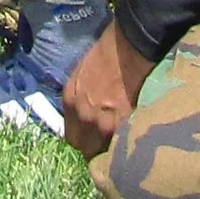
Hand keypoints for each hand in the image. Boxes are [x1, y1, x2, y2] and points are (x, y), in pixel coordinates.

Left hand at [59, 18, 152, 156]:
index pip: (71, 136)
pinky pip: (120, 145)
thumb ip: (79, 98)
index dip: (82, 138)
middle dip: (93, 147)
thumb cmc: (106, 53)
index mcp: (69, 101)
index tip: (91, 137)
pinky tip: (130, 138)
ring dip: (109, 148)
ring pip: (102, 151)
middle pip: (84, 147)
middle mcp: (82, 116)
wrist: (128, 47)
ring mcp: (102, 123)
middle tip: (105, 142)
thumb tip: (83, 114)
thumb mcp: (81, 75)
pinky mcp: (122, 125)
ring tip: (119, 142)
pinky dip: (124, 144)